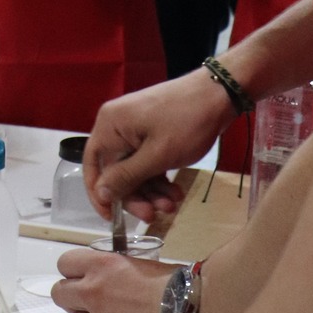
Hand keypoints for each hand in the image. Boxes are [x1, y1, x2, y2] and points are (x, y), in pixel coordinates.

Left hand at [50, 247, 183, 312]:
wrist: (197, 312)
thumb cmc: (178, 285)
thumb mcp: (142, 267)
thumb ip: (119, 275)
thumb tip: (114, 282)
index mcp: (102, 267)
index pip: (65, 263)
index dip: (74, 273)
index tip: (84, 280)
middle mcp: (94, 294)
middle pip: (60, 296)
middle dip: (75, 302)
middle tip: (94, 308)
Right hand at [83, 67, 233, 215]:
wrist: (219, 94)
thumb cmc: (186, 122)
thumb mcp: (156, 155)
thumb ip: (126, 177)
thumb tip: (100, 195)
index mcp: (109, 127)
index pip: (93, 167)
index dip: (100, 195)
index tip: (112, 218)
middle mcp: (116, 127)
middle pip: (116, 171)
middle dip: (135, 195)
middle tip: (152, 215)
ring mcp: (134, 130)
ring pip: (134, 170)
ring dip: (151, 191)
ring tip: (172, 205)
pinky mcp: (151, 133)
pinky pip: (147, 161)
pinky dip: (159, 179)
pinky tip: (175, 193)